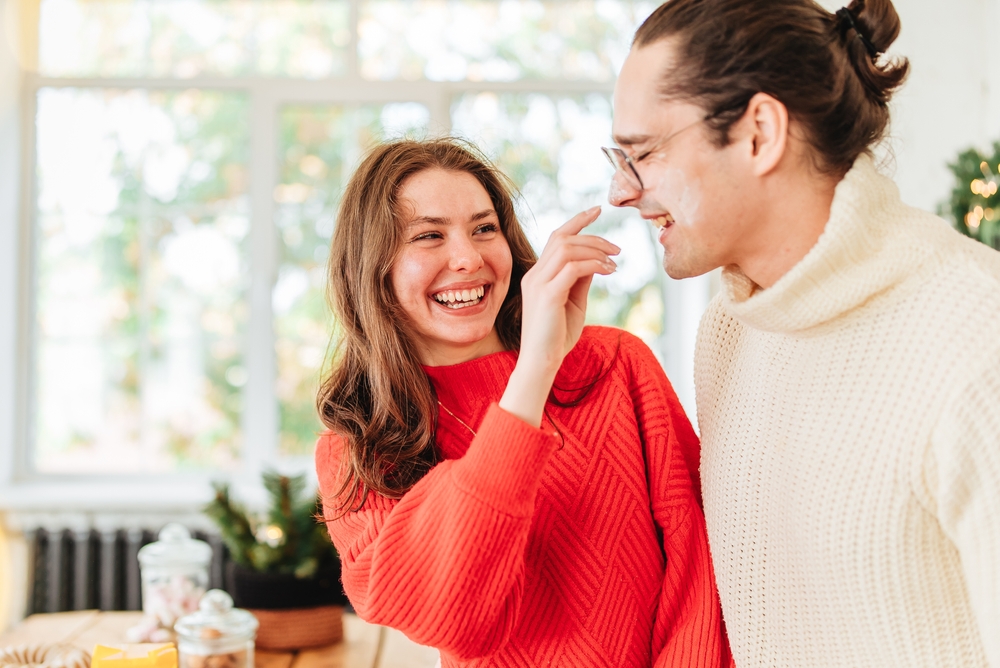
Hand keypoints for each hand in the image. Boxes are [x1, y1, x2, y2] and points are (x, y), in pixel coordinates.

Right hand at [498, 206, 618, 426]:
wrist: (542, 363)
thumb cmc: (557, 337)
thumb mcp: (574, 302)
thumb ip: (581, 279)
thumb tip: (597, 259)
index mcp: (538, 275)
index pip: (556, 238)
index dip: (577, 221)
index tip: (597, 210)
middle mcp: (534, 275)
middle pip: (562, 238)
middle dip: (593, 236)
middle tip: (617, 248)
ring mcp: (539, 284)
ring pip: (567, 248)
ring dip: (596, 250)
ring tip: (615, 261)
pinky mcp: (548, 295)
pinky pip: (573, 267)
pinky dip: (594, 264)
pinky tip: (609, 271)